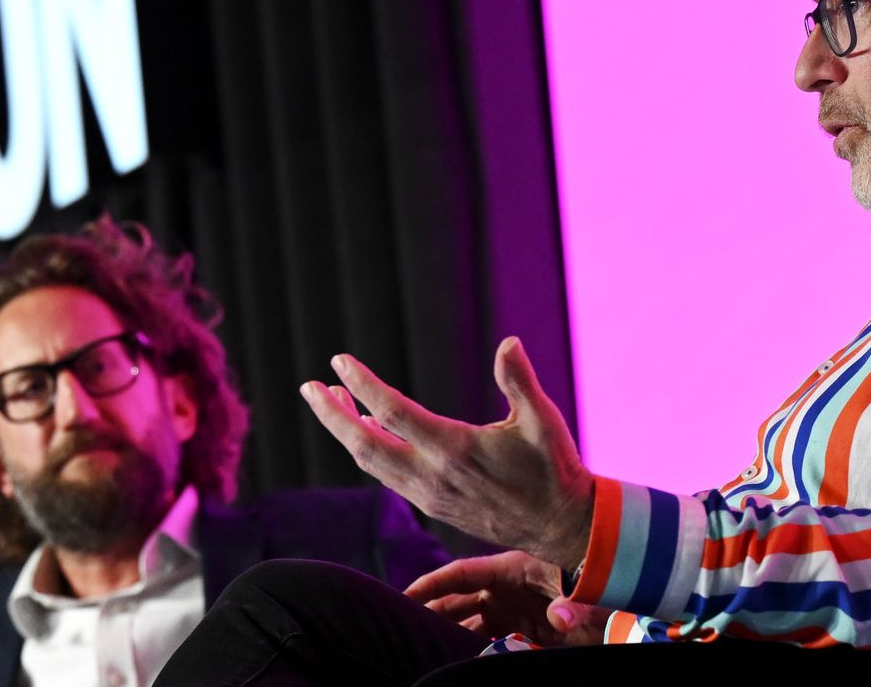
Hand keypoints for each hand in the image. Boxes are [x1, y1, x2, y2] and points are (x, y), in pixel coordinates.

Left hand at [300, 337, 594, 566]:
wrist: (561, 526)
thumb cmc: (554, 468)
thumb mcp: (544, 421)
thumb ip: (520, 382)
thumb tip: (508, 343)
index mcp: (455, 450)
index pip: (393, 413)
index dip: (363, 385)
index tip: (339, 360)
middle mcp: (433, 477)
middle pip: (365, 445)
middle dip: (332, 415)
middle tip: (309, 386)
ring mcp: (429, 495)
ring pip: (372, 462)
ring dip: (347, 430)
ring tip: (331, 398)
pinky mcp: (432, 504)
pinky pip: (387, 475)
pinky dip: (368, 449)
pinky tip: (366, 428)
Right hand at [405, 551, 606, 645]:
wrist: (624, 601)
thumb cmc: (602, 579)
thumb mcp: (588, 586)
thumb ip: (573, 602)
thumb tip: (560, 618)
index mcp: (512, 569)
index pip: (461, 574)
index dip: (430, 584)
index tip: (403, 597)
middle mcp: (507, 590)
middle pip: (458, 603)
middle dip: (431, 616)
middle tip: (401, 633)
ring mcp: (515, 612)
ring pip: (470, 627)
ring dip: (451, 639)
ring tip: (424, 654)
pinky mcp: (526, 633)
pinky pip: (491, 645)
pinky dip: (475, 654)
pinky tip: (460, 666)